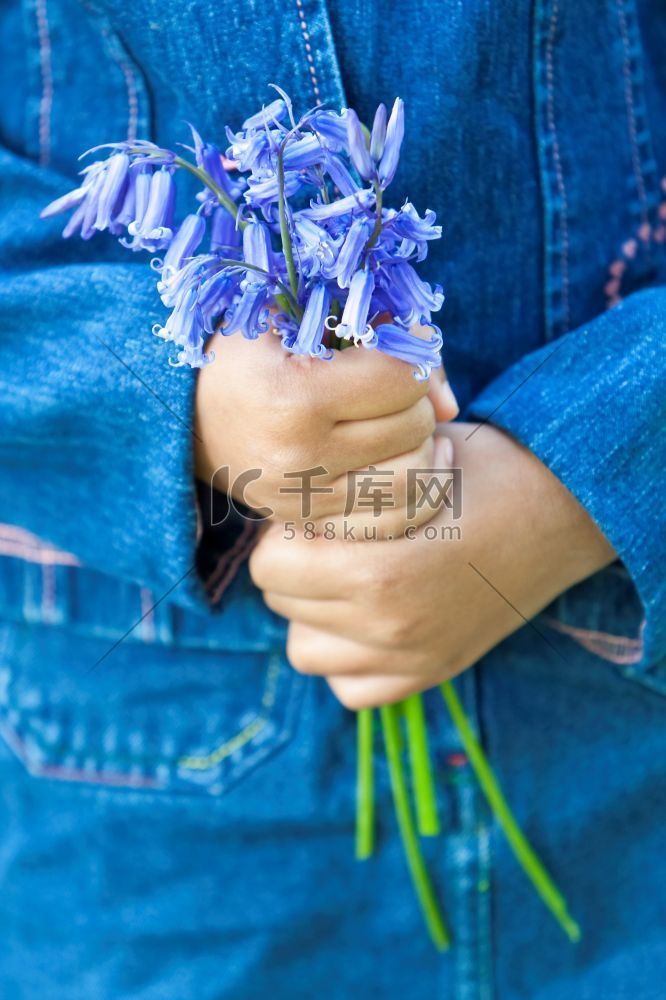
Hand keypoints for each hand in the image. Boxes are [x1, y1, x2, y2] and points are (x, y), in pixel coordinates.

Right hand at [195, 328, 458, 536]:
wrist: (186, 416)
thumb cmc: (248, 353)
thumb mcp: (297, 319)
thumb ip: (383, 340)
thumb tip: (453, 406)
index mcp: (292, 399)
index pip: (402, 379)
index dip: (410, 353)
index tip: (394, 344)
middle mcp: (298, 459)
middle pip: (413, 427)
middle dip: (415, 398)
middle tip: (392, 385)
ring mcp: (304, 500)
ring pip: (414, 478)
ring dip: (421, 445)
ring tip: (404, 423)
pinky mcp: (310, 524)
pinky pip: (393, 520)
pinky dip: (415, 491)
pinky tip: (412, 463)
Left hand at [249, 423, 616, 708]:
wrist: (563, 511)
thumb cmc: (483, 471)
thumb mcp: (407, 461)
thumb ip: (340, 488)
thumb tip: (282, 498)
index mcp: (378, 572)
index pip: (271, 567)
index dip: (284, 532)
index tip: (312, 514)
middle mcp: (389, 628)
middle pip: (283, 605)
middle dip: (295, 567)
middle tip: (329, 539)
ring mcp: (411, 659)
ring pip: (306, 652)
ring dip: (313, 615)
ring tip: (344, 579)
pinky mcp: (432, 673)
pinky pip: (352, 689)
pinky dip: (348, 659)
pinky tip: (369, 619)